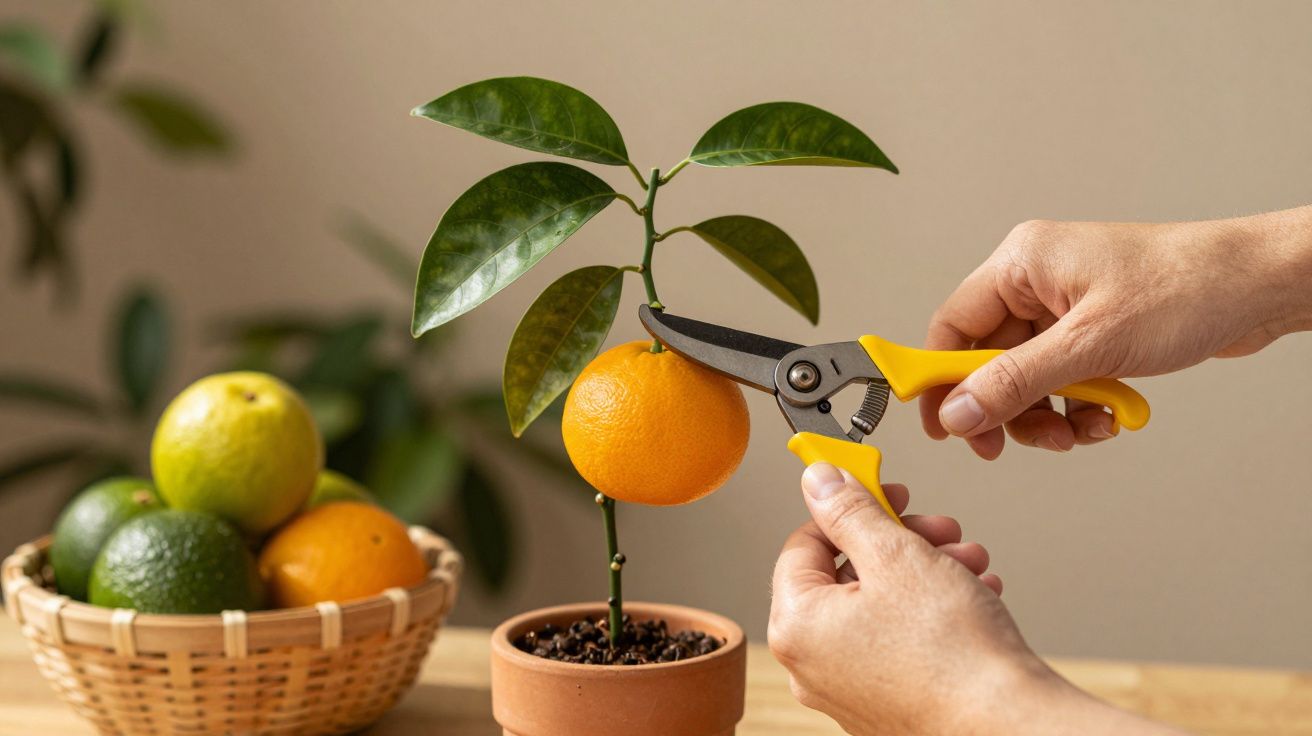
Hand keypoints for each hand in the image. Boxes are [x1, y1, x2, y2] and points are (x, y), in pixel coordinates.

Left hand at [768, 463, 1186, 734]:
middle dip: (901, 540)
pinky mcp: (887, 704)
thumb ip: (850, 510)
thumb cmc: (952, 654)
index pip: (804, 543)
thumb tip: (818, 480)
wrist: (1008, 726)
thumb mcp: (896, 554)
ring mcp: (848, 690)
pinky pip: (899, 641)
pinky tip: (975, 593)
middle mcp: (812, 666)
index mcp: (796, 627)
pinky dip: (933, 610)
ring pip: (880, 605)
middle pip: (847, 574)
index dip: (849, 507)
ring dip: (926, 570)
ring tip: (969, 560)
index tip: (885, 491)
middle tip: (939, 528)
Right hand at [920, 207, 1311, 458]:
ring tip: (1081, 430)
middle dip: (1007, 408)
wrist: (1262, 285)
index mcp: (1022, 263)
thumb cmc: (1188, 288)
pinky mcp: (1092, 328)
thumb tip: (957, 413)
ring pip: (1025, 377)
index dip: (940, 380)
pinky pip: (1061, 378)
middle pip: (987, 360)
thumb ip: (1016, 381)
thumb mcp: (1091, 344)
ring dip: (1047, 414)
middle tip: (1013, 445)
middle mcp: (1036, 280)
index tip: (942, 427)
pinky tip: (1106, 416)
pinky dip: (1077, 406)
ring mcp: (1065, 306)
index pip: (952, 326)